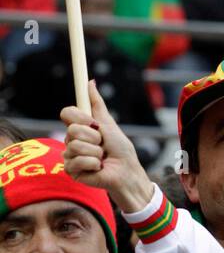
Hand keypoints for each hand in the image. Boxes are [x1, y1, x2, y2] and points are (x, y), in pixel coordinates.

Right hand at [61, 80, 153, 212]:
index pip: (67, 113)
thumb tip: (90, 81)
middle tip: (102, 144)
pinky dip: (93, 163)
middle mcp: (71, 140)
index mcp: (79, 128)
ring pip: (74, 146)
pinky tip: (98, 167)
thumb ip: (97, 104)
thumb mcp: (109, 123)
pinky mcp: (71, 171)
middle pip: (71, 129)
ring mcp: (69, 156)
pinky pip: (77, 161)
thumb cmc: (120, 148)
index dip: (80, 117)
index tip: (93, 122)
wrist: (126, 170)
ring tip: (102, 157)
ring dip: (95, 151)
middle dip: (93, 136)